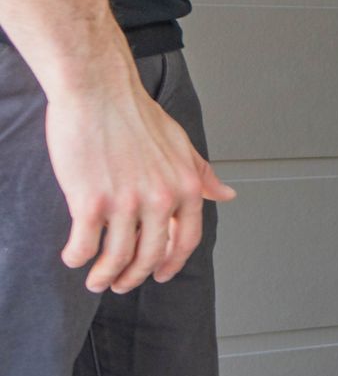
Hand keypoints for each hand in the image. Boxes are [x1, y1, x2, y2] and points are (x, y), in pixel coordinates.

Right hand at [44, 61, 235, 293]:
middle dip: (135, 276)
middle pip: (151, 255)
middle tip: (121, 284)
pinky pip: (85, 245)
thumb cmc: (134, 114)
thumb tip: (227, 194)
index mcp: (184, 186)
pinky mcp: (91, 200)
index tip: (161, 274)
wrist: (99, 91)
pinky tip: (73, 257)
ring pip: (118, 257)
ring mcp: (126, 202)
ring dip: (105, 276)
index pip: (187, 239)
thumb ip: (200, 174)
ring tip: (96, 281)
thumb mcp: (180, 144)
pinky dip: (78, 257)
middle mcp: (160, 198)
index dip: (173, 263)